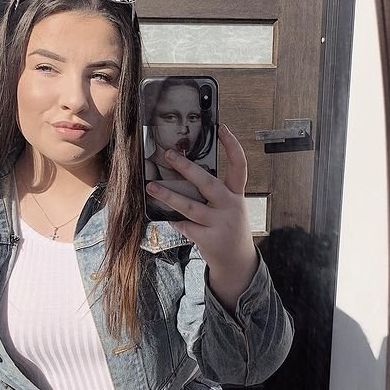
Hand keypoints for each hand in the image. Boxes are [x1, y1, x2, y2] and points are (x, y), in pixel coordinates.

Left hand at [145, 124, 257, 310]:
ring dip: (168, 195)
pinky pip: (185, 225)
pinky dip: (174, 220)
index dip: (232, 145)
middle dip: (187, 168)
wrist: (237, 262)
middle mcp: (230, 206)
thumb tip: (184, 173)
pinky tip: (164, 216)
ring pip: (190, 206)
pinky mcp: (208, 239)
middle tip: (168, 155)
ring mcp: (219, 223)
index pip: (239, 165)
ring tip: (151, 186)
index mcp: (236, 195)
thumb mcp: (229, 207)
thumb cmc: (228, 227)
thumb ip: (213, 193)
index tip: (220, 127)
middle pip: (208, 183)